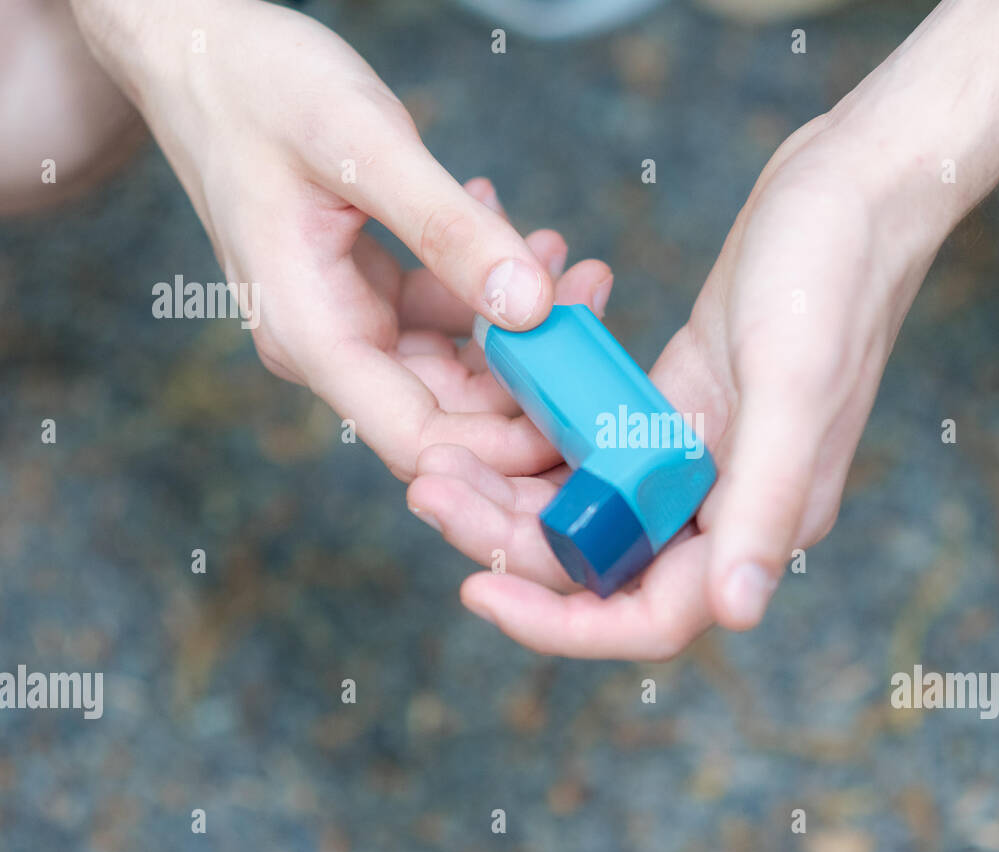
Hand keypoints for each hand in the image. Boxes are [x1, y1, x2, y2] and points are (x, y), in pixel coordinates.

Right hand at [70, 0, 610, 480]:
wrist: (201, 51)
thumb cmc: (260, 88)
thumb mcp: (363, 146)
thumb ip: (449, 231)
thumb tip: (531, 308)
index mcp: (312, 336)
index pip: (419, 441)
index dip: (504, 450)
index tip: (582, 413)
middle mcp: (330, 347)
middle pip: (452, 411)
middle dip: (534, 374)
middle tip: (595, 302)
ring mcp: (349, 324)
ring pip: (460, 364)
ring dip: (523, 324)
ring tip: (569, 262)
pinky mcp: (368, 296)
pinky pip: (448, 318)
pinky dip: (492, 287)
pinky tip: (523, 240)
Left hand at [407, 115, 943, 656]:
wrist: (851, 187)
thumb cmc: (833, 275)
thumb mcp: (794, 385)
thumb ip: (766, 501)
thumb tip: (739, 613)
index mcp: (758, 520)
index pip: (651, 616)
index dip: (561, 622)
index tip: (476, 591)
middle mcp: (724, 504)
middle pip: (601, 564)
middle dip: (510, 542)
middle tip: (428, 490)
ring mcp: (697, 457)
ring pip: (586, 509)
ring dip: (509, 493)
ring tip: (436, 460)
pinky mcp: (674, 406)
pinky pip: (592, 447)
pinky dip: (538, 438)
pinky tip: (488, 410)